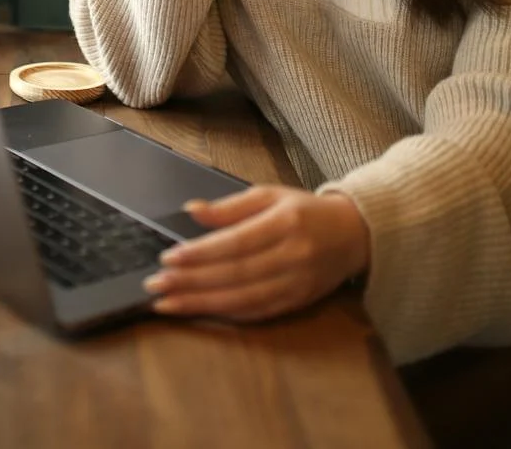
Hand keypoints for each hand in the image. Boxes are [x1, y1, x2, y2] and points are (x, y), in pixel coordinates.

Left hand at [142, 186, 369, 321]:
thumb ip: (230, 207)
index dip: (201, 253)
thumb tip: (192, 211)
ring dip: (201, 304)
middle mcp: (292, 257)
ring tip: (168, 304)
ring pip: (243, 300)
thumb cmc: (304, 211)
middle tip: (156, 285)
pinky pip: (257, 313)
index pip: (235, 243)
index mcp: (285, 223)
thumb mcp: (269, 195)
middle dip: (191, 283)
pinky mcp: (297, 303)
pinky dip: (226, 315)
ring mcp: (296, 284)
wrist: (354, 235)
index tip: (168, 258)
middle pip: (234, 275)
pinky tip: (199, 312)